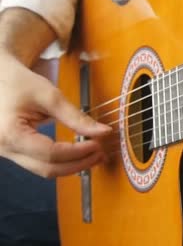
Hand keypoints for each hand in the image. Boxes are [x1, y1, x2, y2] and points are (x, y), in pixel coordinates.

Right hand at [0, 51, 110, 177]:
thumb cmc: (18, 82)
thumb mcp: (49, 96)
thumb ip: (76, 117)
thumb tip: (102, 131)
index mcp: (11, 134)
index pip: (51, 154)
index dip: (79, 152)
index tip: (98, 144)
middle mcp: (4, 149)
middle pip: (48, 168)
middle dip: (78, 164)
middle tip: (100, 153)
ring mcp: (6, 153)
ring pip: (43, 170)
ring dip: (71, 166)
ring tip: (93, 154)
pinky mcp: (13, 151)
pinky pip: (39, 163)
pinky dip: (60, 161)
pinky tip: (77, 154)